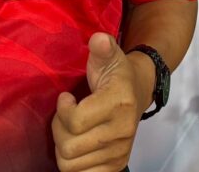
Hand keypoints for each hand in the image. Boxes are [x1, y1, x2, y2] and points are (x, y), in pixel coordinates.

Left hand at [52, 32, 153, 171]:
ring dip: (63, 147)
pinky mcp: (116, 165)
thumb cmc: (116, 74)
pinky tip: (77, 146)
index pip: (75, 121)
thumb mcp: (110, 56)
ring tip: (71, 130)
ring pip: (70, 164)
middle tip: (65, 116)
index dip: (62, 110)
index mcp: (120, 103)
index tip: (65, 98)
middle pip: (69, 147)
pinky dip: (73, 165)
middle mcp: (122, 131)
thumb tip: (97, 39)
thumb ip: (102, 47)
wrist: (139, 91)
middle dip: (59, 130)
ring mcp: (120, 151)